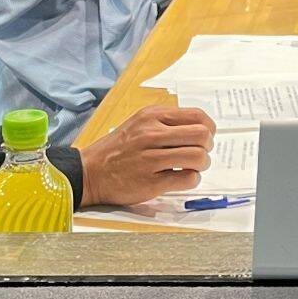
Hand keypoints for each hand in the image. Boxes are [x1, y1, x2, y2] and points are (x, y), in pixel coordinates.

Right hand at [79, 105, 213, 206]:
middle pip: (202, 136)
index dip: (208, 128)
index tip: (205, 137)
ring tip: (193, 168)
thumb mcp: (139, 123)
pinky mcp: (150, 182)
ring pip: (198, 157)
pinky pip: (187, 178)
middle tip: (201, 153)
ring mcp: (150, 158)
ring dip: (202, 165)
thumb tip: (200, 128)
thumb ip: (166, 122)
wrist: (89, 172)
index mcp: (152, 116)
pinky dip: (192, 180)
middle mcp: (151, 134)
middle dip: (208, 147)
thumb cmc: (118, 149)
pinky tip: (183, 178)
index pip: (197, 116)